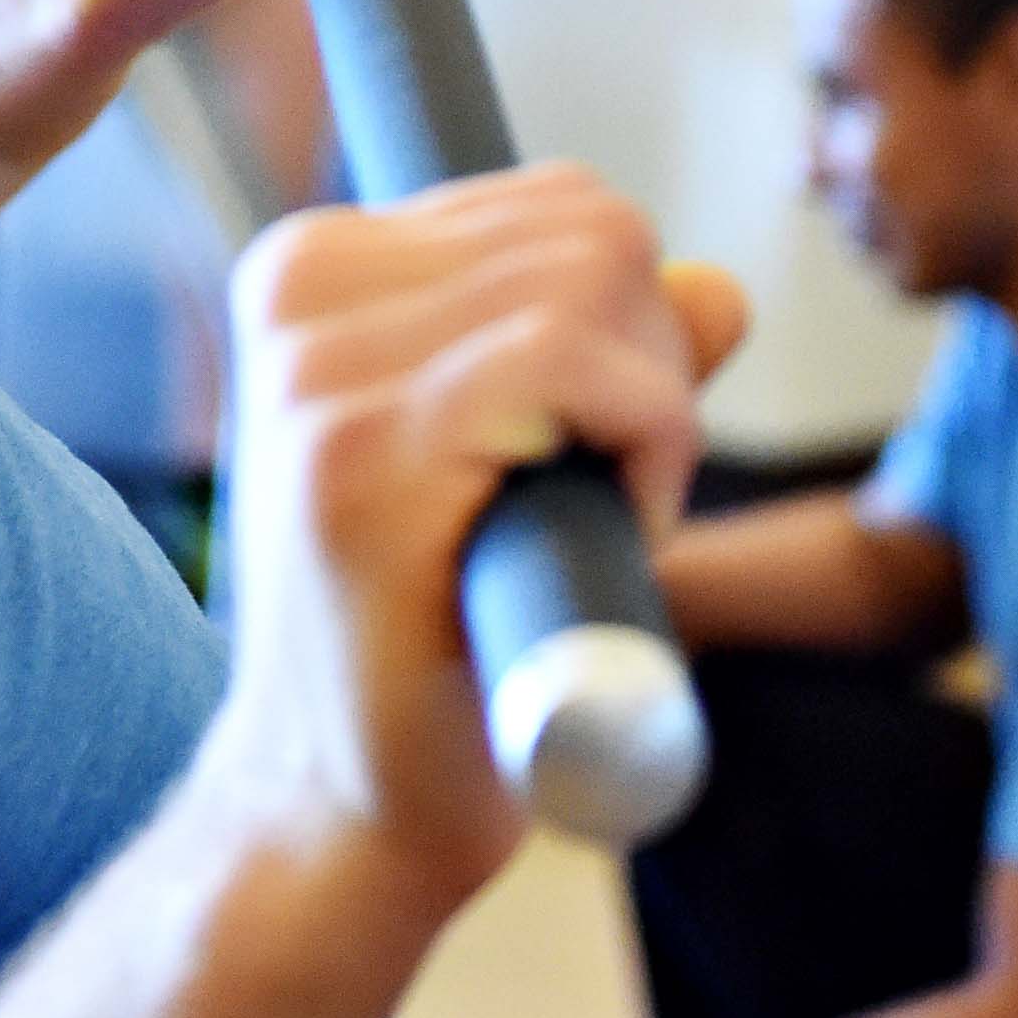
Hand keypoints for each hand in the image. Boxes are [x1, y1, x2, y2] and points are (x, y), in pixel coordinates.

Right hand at [193, 166, 748, 918]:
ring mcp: (315, 370)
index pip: (558, 202)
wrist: (338, 814)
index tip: (570, 450)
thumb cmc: (434, 643)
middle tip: (590, 499)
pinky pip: (578, 358)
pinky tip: (601, 533)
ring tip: (575, 526)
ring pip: (596, 279)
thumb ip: (608, 358)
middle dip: (649, 360)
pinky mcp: (360, 452)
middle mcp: (295, 289)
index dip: (628, 327)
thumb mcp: (515, 459)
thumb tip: (722, 285)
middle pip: (593, 228)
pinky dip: (645, 441)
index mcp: (310, 266)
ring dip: (648, 412)